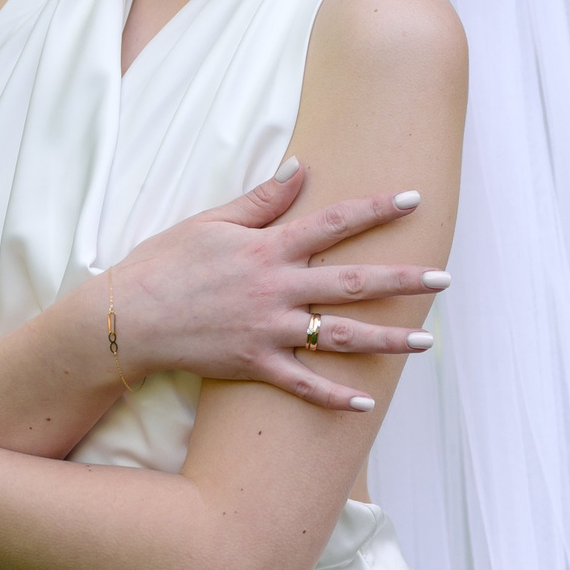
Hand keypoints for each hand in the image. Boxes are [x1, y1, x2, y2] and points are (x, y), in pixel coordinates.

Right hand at [109, 159, 448, 412]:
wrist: (125, 319)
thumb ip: (262, 200)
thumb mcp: (211, 221)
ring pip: (339, 336)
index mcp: (268, 247)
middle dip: (402, 280)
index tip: (414, 200)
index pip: (333, 223)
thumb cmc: (164, 264)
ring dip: (386, 340)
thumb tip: (300, 167)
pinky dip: (334, 396)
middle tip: (444, 280)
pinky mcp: (252, 365)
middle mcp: (275, 288)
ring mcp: (267, 329)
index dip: (376, 210)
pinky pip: (302, 384)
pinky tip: (368, 402)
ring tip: (426, 342)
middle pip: (352, 283)